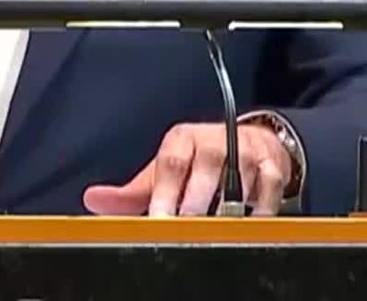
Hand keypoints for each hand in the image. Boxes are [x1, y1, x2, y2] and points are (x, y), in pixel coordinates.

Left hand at [83, 122, 289, 216]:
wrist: (250, 144)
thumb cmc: (197, 163)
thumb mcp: (163, 173)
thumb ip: (131, 193)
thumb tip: (93, 200)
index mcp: (181, 140)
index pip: (170, 163)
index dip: (165, 192)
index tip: (161, 219)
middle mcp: (213, 140)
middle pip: (205, 169)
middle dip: (196, 202)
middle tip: (189, 226)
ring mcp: (245, 151)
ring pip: (239, 180)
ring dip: (230, 207)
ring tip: (219, 227)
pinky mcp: (273, 165)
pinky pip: (269, 191)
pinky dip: (261, 209)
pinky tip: (250, 223)